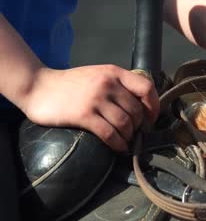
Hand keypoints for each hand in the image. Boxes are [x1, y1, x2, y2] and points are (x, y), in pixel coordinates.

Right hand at [20, 65, 158, 150]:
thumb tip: (141, 105)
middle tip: (135, 134)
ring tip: (126, 141)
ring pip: (126, 123)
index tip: (150, 119)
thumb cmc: (70, 84)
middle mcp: (107, 84)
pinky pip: (110, 134)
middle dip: (139, 126)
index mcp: (114, 73)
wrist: (37, 86)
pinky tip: (119, 148)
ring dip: (129, 136)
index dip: (153, 106)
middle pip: (137, 110)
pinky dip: (118, 144)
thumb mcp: (98, 75)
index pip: (146, 87)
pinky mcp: (84, 115)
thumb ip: (118, 85)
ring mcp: (96, 99)